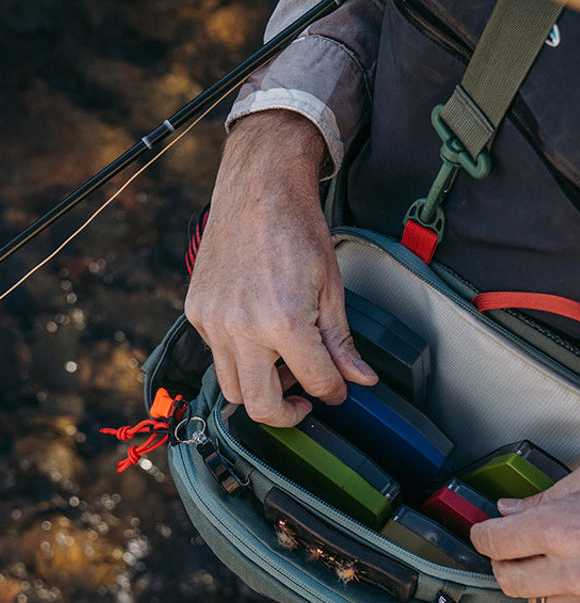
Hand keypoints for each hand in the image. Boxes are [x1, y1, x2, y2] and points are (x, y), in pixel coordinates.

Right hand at [184, 112, 376, 426]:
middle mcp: (242, 329)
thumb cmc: (299, 230)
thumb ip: (341, 343)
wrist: (258, 189)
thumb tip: (360, 380)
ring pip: (232, 388)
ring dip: (260, 388)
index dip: (334, 392)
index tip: (339, 390)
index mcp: (284, 323)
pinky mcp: (196, 312)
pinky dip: (240, 359)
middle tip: (305, 400)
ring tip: (284, 363)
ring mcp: (213, 322)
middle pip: (261, 406)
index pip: (316, 383)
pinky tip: (261, 336)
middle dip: (288, 413)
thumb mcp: (332, 289)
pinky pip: (217, 357)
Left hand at [469, 443, 579, 602]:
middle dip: (503, 563)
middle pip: (509, 582)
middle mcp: (576, 572)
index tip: (484, 530)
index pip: (494, 544)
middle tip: (513, 546)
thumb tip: (511, 510)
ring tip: (558, 557)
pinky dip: (575, 596)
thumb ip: (545, 498)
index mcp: (563, 529)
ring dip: (540, 583)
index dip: (482, 535)